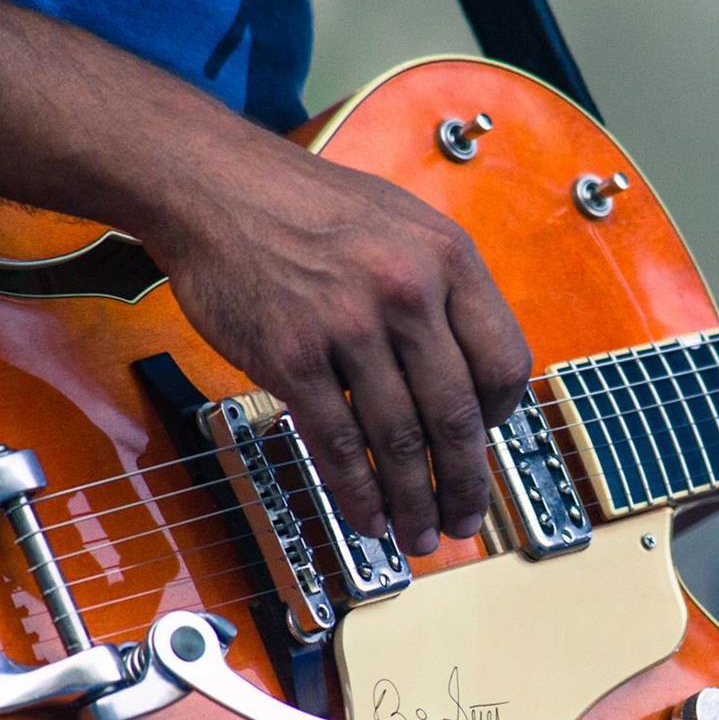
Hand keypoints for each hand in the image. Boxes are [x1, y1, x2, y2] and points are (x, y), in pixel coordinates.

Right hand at [145, 138, 531, 554]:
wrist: (213, 184)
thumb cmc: (307, 207)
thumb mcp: (402, 224)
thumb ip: (442, 290)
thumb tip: (469, 374)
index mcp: (449, 258)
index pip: (505, 361)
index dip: (502, 417)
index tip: (488, 443)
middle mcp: (409, 290)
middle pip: (458, 414)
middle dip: (466, 483)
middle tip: (467, 520)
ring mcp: (350, 325)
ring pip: (400, 439)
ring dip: (414, 501)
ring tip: (420, 535)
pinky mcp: (294, 356)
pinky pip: (338, 443)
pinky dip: (357, 492)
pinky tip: (367, 518)